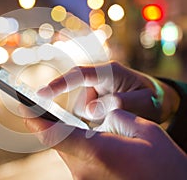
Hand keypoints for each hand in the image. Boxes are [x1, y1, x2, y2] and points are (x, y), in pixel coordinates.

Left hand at [19, 105, 186, 179]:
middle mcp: (85, 169)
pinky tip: (83, 138)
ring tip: (64, 120)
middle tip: (39, 107)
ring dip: (63, 134)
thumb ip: (116, 115)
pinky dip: (73, 145)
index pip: (54, 134)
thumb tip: (98, 110)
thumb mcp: (146, 131)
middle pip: (56, 141)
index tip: (23, 105)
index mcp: (97, 152)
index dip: (35, 119)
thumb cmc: (163, 164)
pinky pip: (74, 159)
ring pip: (65, 150)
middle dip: (48, 123)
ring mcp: (85, 179)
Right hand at [38, 61, 179, 122]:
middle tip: (108, 122)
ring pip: (80, 111)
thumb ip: (121, 103)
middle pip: (78, 100)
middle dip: (88, 116)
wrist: (154, 99)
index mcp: (109, 72)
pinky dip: (92, 123)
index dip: (59, 84)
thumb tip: (91, 110)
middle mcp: (96, 79)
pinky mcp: (90, 101)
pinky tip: (108, 122)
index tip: (41, 94)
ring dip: (93, 121)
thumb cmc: (150, 98)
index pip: (79, 75)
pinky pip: (83, 116)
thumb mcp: (145, 102)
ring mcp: (92, 91)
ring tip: (116, 120)